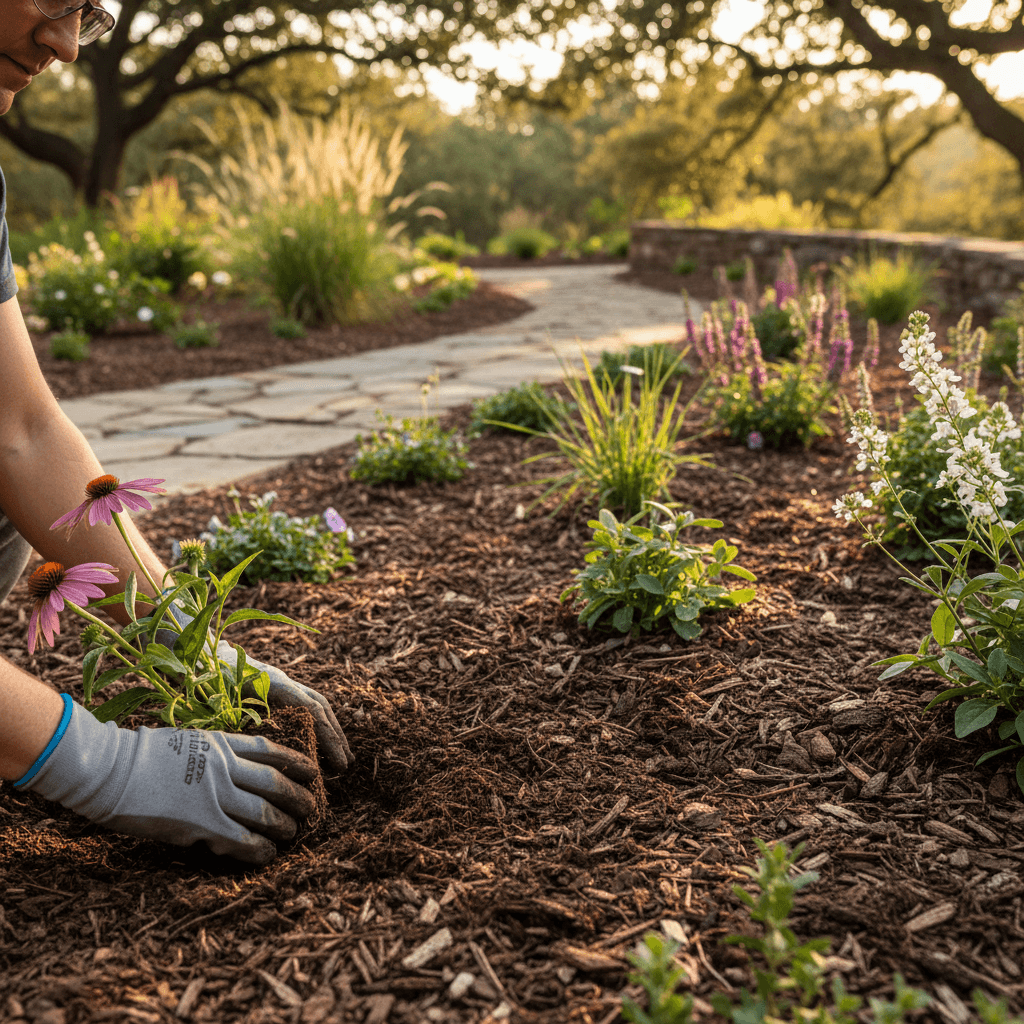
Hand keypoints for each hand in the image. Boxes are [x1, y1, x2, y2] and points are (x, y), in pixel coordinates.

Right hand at [17, 701, 316, 864]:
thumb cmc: (138, 755)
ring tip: (294, 832)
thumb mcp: (186, 741)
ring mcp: (216, 795)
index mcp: (221, 744)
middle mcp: (225, 768)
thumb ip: (212, 754)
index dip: (297, 762)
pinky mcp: (203, 824)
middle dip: (300, 796)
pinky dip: (260, 848)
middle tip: (313, 808)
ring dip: (285, 824)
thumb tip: (230, 770)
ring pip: (266, 812)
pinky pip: (243, 839)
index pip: (271, 751)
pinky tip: (267, 854)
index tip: (313, 771)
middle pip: (277, 782)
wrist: (109, 769)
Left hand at [158, 604, 353, 772]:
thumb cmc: (200, 672)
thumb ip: (239, 714)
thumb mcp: (217, 695)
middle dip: (335, 735)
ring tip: (336, 754)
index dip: (329, 737)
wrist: (192, 645)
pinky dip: (313, 721)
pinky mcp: (269, 685)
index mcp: (273, 682)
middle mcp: (281, 679)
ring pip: (313, 702)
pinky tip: (311, 740)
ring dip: (327, 727)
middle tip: (346, 764)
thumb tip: (261, 746)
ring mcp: (276, 680)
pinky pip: (300, 702)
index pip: (312, 709)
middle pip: (319, 706)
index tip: (340, 762)